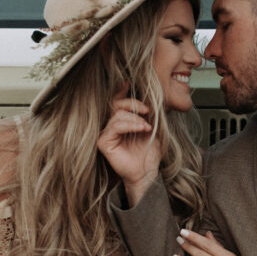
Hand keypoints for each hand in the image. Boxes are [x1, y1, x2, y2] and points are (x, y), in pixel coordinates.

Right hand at [97, 87, 161, 203]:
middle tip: (147, 110)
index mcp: (121, 122)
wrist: (148, 172)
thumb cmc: (149, 153)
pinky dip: (130, 125)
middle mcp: (111, 127)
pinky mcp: (103, 143)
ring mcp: (106, 135)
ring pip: (117, 116)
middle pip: (116, 105)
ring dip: (135, 118)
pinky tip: (141, 129)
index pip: (117, 102)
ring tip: (147, 126)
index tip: (128, 83)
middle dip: (133, 104)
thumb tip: (151, 97)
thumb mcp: (152, 127)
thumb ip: (148, 113)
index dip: (121, 91)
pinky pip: (114, 127)